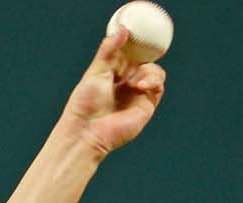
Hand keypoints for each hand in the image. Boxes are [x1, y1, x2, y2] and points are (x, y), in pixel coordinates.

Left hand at [63, 26, 166, 157]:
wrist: (87, 132)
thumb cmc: (85, 104)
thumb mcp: (95, 71)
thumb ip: (109, 50)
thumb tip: (122, 29)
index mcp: (111, 73)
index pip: (128, 53)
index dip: (134, 44)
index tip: (136, 36)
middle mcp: (125, 82)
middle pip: (144, 61)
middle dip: (144, 56)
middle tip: (141, 54)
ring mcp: (136, 93)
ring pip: (154, 71)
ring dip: (149, 71)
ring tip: (136, 82)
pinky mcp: (146, 105)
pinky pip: (158, 86)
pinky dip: (154, 81)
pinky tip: (142, 86)